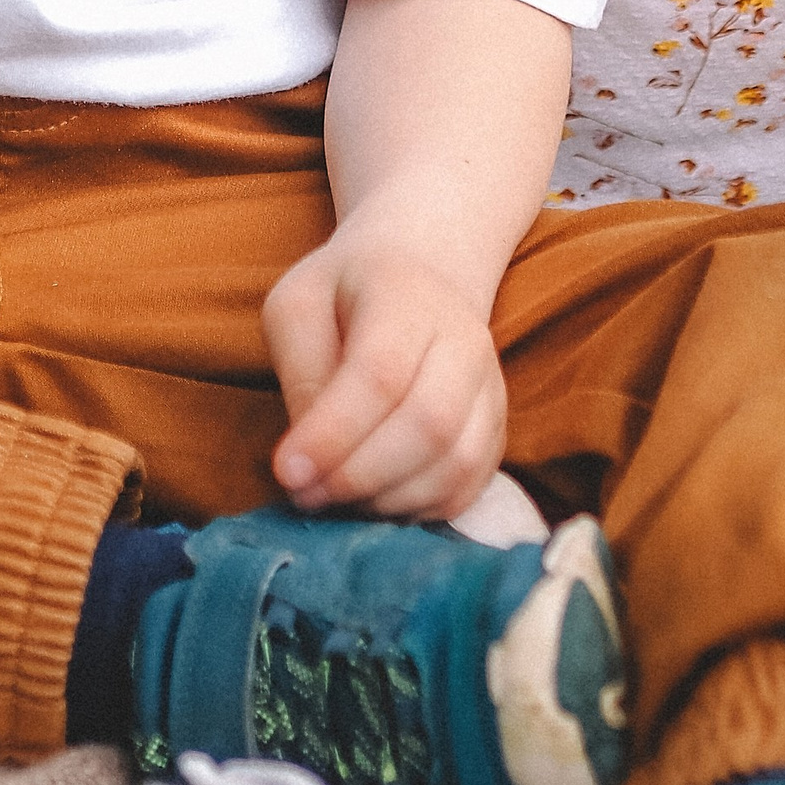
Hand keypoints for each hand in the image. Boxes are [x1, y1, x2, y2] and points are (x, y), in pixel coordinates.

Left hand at [262, 221, 508, 522]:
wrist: (419, 275)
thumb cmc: (344, 294)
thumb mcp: (297, 306)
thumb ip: (301, 372)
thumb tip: (308, 457)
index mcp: (407, 296)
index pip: (380, 373)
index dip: (334, 433)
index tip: (287, 472)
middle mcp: (463, 340)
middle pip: (429, 424)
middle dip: (359, 475)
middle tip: (306, 494)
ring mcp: (489, 387)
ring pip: (456, 463)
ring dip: (388, 498)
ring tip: (336, 498)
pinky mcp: (496, 429)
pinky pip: (469, 487)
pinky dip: (420, 509)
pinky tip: (375, 501)